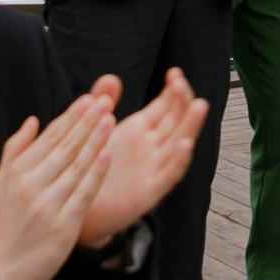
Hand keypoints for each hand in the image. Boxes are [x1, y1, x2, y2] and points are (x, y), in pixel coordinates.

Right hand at [0, 93, 113, 279]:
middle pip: (65, 147)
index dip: (70, 117)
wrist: (2, 270)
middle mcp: (31, 185)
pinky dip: (96, 173)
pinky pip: (83, 193)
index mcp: (17, 172)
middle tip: (104, 100)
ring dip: (95, 141)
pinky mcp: (63, 225)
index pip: (49, 138)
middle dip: (86, 122)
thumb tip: (33, 120)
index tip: (88, 99)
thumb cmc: (5, 225)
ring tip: (110, 119)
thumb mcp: (0, 183)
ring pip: (76, 166)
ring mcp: (47, 205)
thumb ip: (15, 150)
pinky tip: (107, 155)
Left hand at [81, 68, 210, 246]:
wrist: (79, 207)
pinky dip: (178, 160)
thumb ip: (104, 102)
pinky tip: (184, 145)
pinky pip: (169, 175)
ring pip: (179, 144)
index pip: (165, 106)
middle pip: (176, 122)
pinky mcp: (149, 191)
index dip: (173, 90)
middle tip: (182, 84)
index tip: (174, 73)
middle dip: (183, 102)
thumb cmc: (91, 166)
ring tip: (199, 105)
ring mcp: (153, 169)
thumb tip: (112, 77)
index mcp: (141, 130)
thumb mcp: (98, 129)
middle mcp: (152, 147)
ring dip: (190, 126)